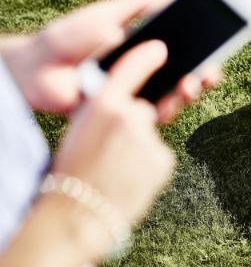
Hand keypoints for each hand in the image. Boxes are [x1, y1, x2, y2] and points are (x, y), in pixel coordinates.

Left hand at [0, 0, 220, 121]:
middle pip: (185, 76)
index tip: (221, 44)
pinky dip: (162, 112)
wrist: (35, 69)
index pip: (184, 49)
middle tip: (209, 72)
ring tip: (190, 84)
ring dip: (187, 94)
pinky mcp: (124, 114)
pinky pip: (148, 117)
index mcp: (146, 47)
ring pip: (173, 98)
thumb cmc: (66, 37)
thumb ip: (136, 5)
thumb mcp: (104, 14)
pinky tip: (166, 104)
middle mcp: (147, 71)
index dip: (205, 49)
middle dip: (203, 76)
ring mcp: (137, 93)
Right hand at [51, 40, 175, 256]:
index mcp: (102, 105)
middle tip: (109, 148)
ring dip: (136, 149)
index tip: (159, 48)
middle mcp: (130, 116)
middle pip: (142, 109)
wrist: (76, 217)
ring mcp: (150, 139)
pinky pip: (156, 156)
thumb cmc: (72, 172)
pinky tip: (127, 179)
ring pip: (148, 136)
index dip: (146, 56)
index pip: (132, 67)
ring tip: (113, 169)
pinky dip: (145, 165)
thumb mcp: (79, 130)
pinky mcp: (163, 160)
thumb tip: (132, 101)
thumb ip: (104, 109)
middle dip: (131, 125)